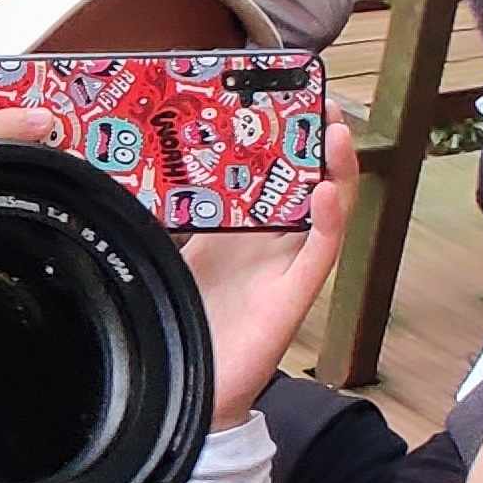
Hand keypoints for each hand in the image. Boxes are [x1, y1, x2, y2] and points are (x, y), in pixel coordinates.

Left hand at [182, 120, 354, 423]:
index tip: (281, 95)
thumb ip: (176, 217)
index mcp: (247, 228)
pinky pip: (320, 255)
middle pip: (307, 180)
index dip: (283, 135)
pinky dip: (326, 223)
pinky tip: (324, 193)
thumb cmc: (190, 319)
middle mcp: (275, 242)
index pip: (272, 172)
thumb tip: (146, 170)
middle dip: (316, 140)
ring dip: (336, 169)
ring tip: (335, 131)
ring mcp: (290, 266)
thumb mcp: (179, 252)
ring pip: (327, 209)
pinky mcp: (296, 297)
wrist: (194, 387)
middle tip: (318, 99)